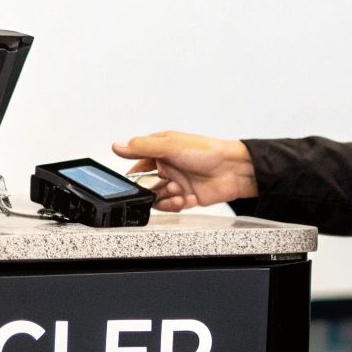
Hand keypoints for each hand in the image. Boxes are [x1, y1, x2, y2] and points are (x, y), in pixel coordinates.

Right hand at [112, 131, 257, 211]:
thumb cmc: (207, 151)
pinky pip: (170, 206)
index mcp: (161, 150)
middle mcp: (167, 166)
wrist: (234, 170)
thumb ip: (141, 147)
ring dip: (163, 197)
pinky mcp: (185, 197)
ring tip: (176, 191)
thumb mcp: (170, 145)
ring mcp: (176, 182)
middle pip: (145, 184)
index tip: (132, 180)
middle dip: (151, 188)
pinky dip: (174, 205)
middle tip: (161, 185)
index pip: (136, 162)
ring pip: (156, 197)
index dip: (133, 173)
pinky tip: (183, 199)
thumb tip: (117, 146)